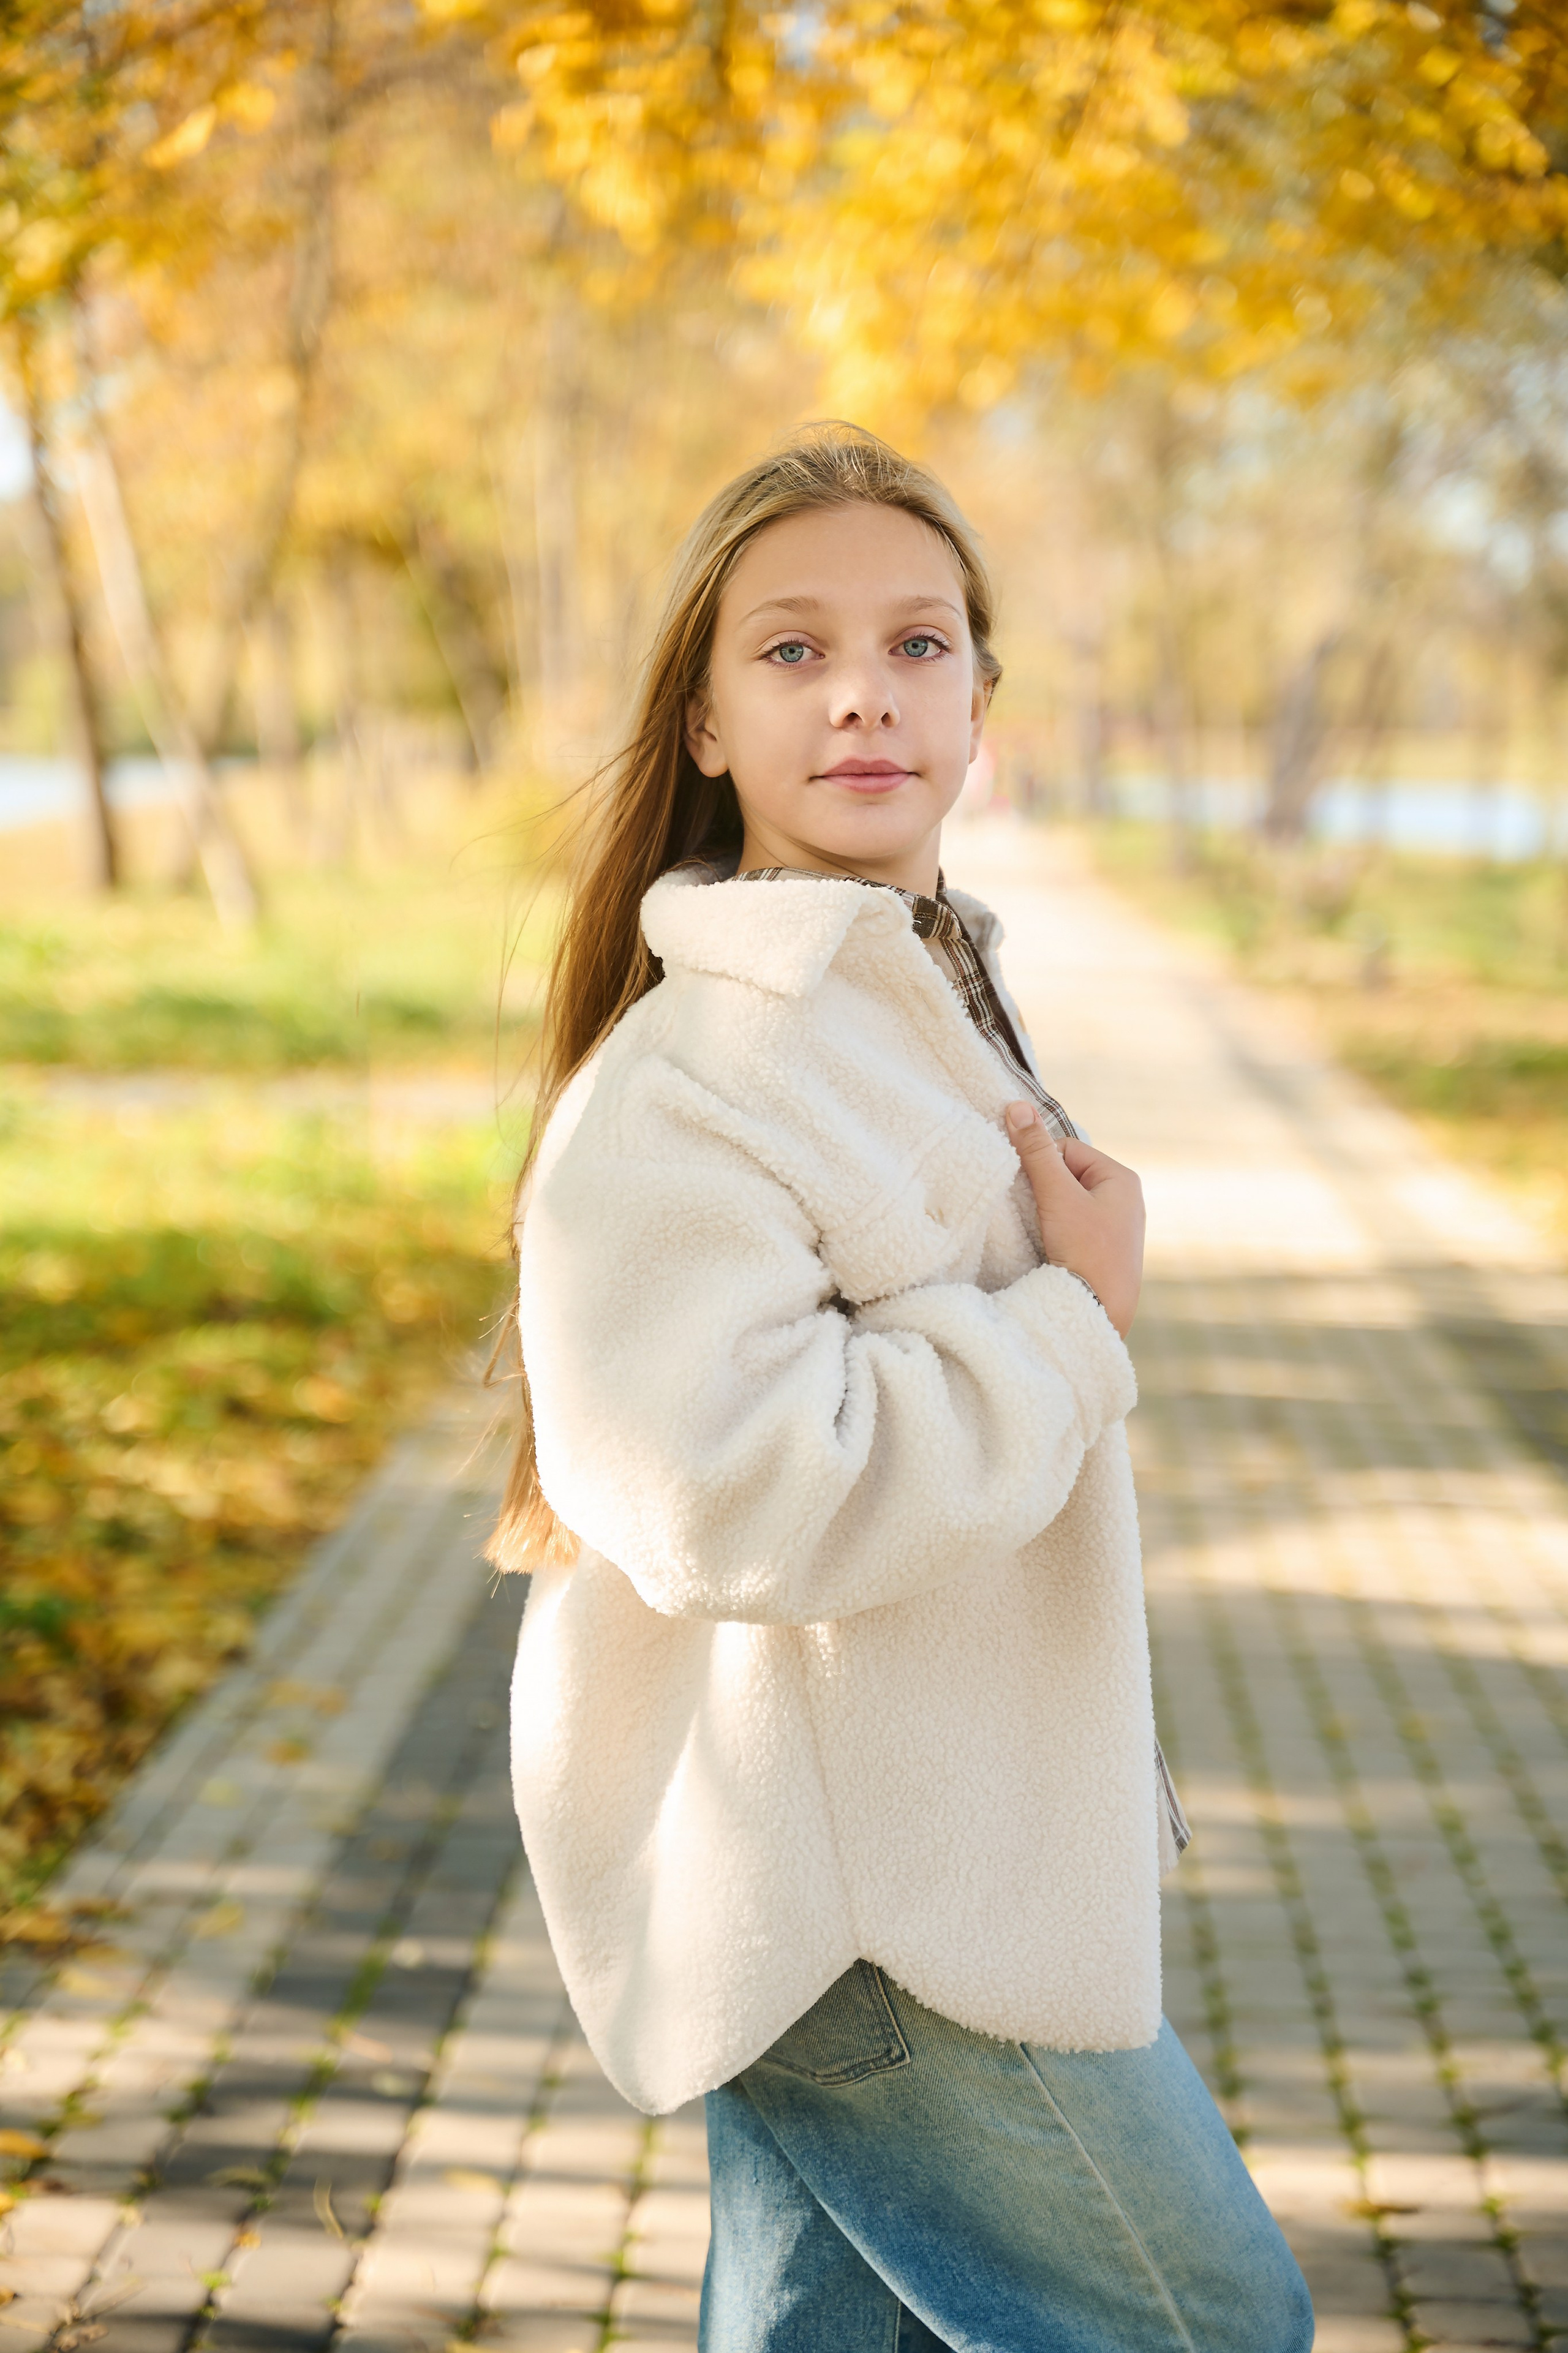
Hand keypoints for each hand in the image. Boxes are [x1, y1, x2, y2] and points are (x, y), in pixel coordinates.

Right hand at [1005, 1104, 1144, 1338]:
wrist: (1101, 1312)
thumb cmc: (1085, 1250)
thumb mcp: (1057, 1195)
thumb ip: (1035, 1152)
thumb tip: (1016, 1106)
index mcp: (1121, 1178)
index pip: (1067, 1149)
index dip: (1041, 1165)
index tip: (1030, 1190)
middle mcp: (1126, 1199)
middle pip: (1068, 1176)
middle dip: (1046, 1190)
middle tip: (1036, 1213)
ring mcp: (1118, 1228)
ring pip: (1070, 1203)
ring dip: (1050, 1212)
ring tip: (1045, 1233)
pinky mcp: (1108, 1252)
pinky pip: (1076, 1227)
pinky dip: (1059, 1232)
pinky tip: (1053, 1249)